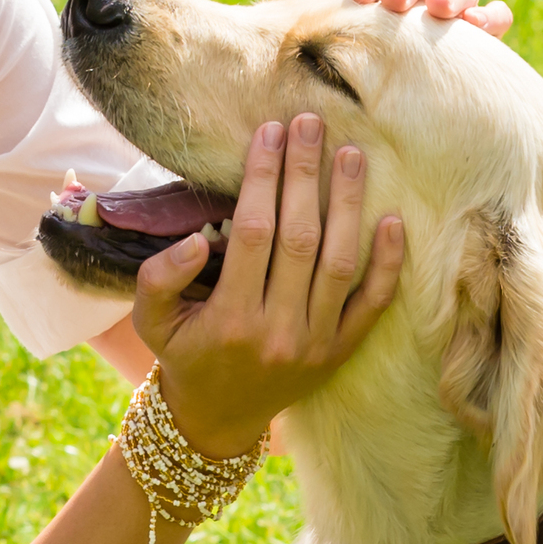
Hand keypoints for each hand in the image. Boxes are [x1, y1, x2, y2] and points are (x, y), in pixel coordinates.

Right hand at [133, 111, 405, 456]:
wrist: (217, 419)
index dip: (264, 178)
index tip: (270, 132)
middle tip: (312, 124)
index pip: (254, 233)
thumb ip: (161, 278)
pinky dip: (387, 263)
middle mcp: (279, 332)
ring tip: (352, 154)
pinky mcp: (341, 352)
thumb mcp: (150, 323)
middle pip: (301, 238)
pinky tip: (393, 219)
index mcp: (231, 319)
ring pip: (341, 263)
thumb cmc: (183, 356)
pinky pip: (373, 304)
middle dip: (306, 175)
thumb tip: (197, 238)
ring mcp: (317, 344)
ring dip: (349, 204)